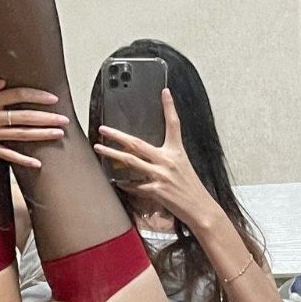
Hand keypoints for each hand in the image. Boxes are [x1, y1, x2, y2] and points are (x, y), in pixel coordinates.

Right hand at [0, 77, 68, 168]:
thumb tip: (4, 82)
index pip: (18, 96)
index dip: (37, 96)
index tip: (52, 98)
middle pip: (25, 117)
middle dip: (47, 118)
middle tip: (65, 118)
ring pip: (21, 135)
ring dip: (42, 135)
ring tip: (59, 134)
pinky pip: (8, 155)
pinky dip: (23, 160)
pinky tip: (38, 163)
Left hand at [93, 88, 214, 229]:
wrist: (200, 209)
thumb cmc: (191, 188)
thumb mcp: (183, 166)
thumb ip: (165, 159)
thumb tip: (147, 155)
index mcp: (177, 152)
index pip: (174, 125)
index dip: (170, 107)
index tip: (165, 92)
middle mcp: (168, 161)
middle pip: (137, 143)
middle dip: (118, 135)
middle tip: (103, 129)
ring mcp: (160, 175)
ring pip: (130, 161)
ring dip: (112, 154)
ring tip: (99, 148)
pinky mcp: (156, 190)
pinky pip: (134, 184)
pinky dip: (124, 183)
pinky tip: (117, 181)